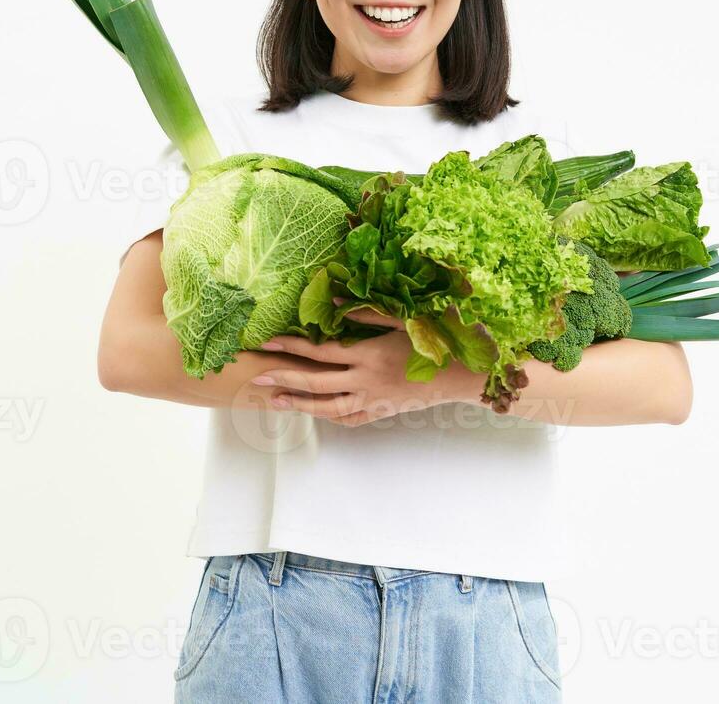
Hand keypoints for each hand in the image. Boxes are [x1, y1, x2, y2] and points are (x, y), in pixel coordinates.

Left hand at [252, 308, 472, 426]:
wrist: (462, 376)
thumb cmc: (434, 341)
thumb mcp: (401, 320)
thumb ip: (364, 313)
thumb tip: (330, 299)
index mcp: (369, 354)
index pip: (320, 351)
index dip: (291, 346)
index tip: (267, 342)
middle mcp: (367, 381)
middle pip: (316, 382)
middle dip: (284, 378)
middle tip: (256, 377)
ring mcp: (373, 401)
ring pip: (328, 407)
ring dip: (299, 403)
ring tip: (275, 399)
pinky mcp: (381, 412)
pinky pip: (350, 418)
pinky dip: (330, 415)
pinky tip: (315, 411)